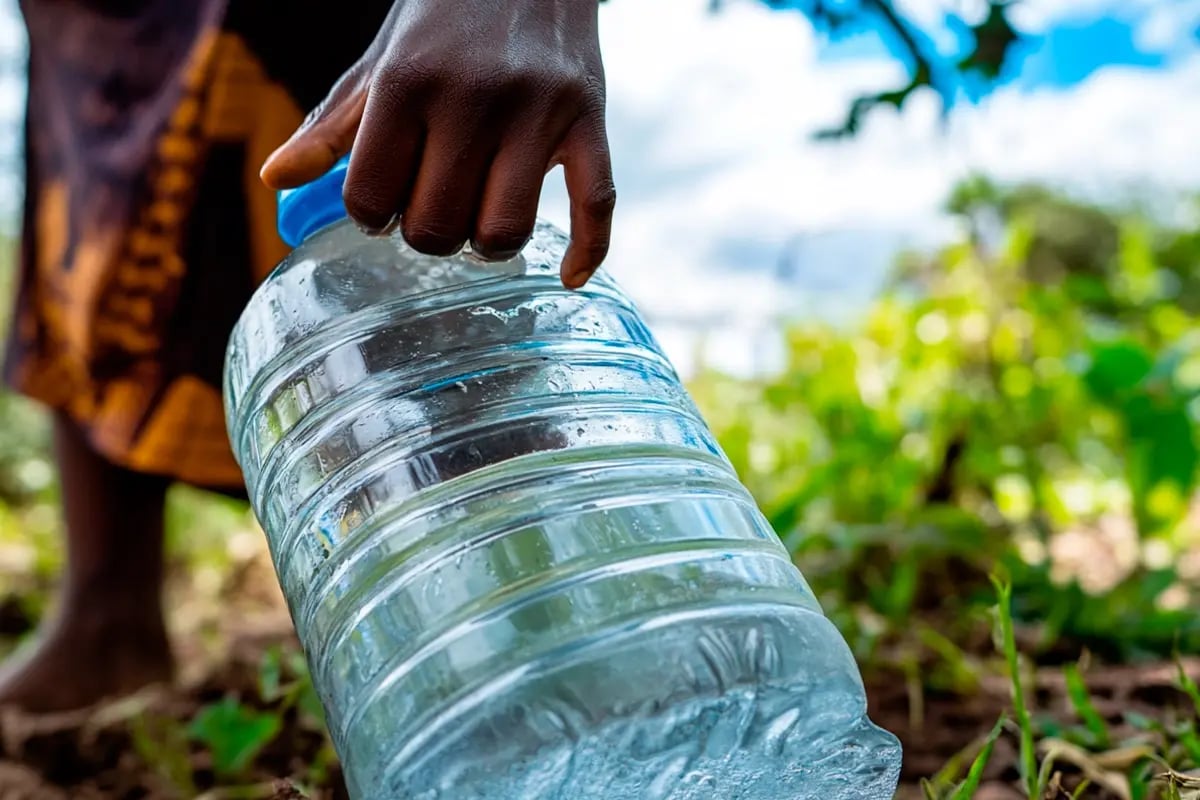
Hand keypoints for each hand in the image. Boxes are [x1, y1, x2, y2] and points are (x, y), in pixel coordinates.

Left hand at [261, 0, 614, 288]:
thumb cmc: (445, 18)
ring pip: (502, 230)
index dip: (371, 215)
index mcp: (408, 82)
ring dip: (486, 244)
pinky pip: (595, 205)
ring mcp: (537, 111)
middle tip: (433, 208)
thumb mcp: (381, 62)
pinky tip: (568, 275)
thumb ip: (333, 124)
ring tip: (481, 221)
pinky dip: (585, 251)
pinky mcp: (589, 118)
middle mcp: (472, 98)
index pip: (370, 196)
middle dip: (427, 233)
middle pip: (435, 225)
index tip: (385, 203)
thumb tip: (275, 180)